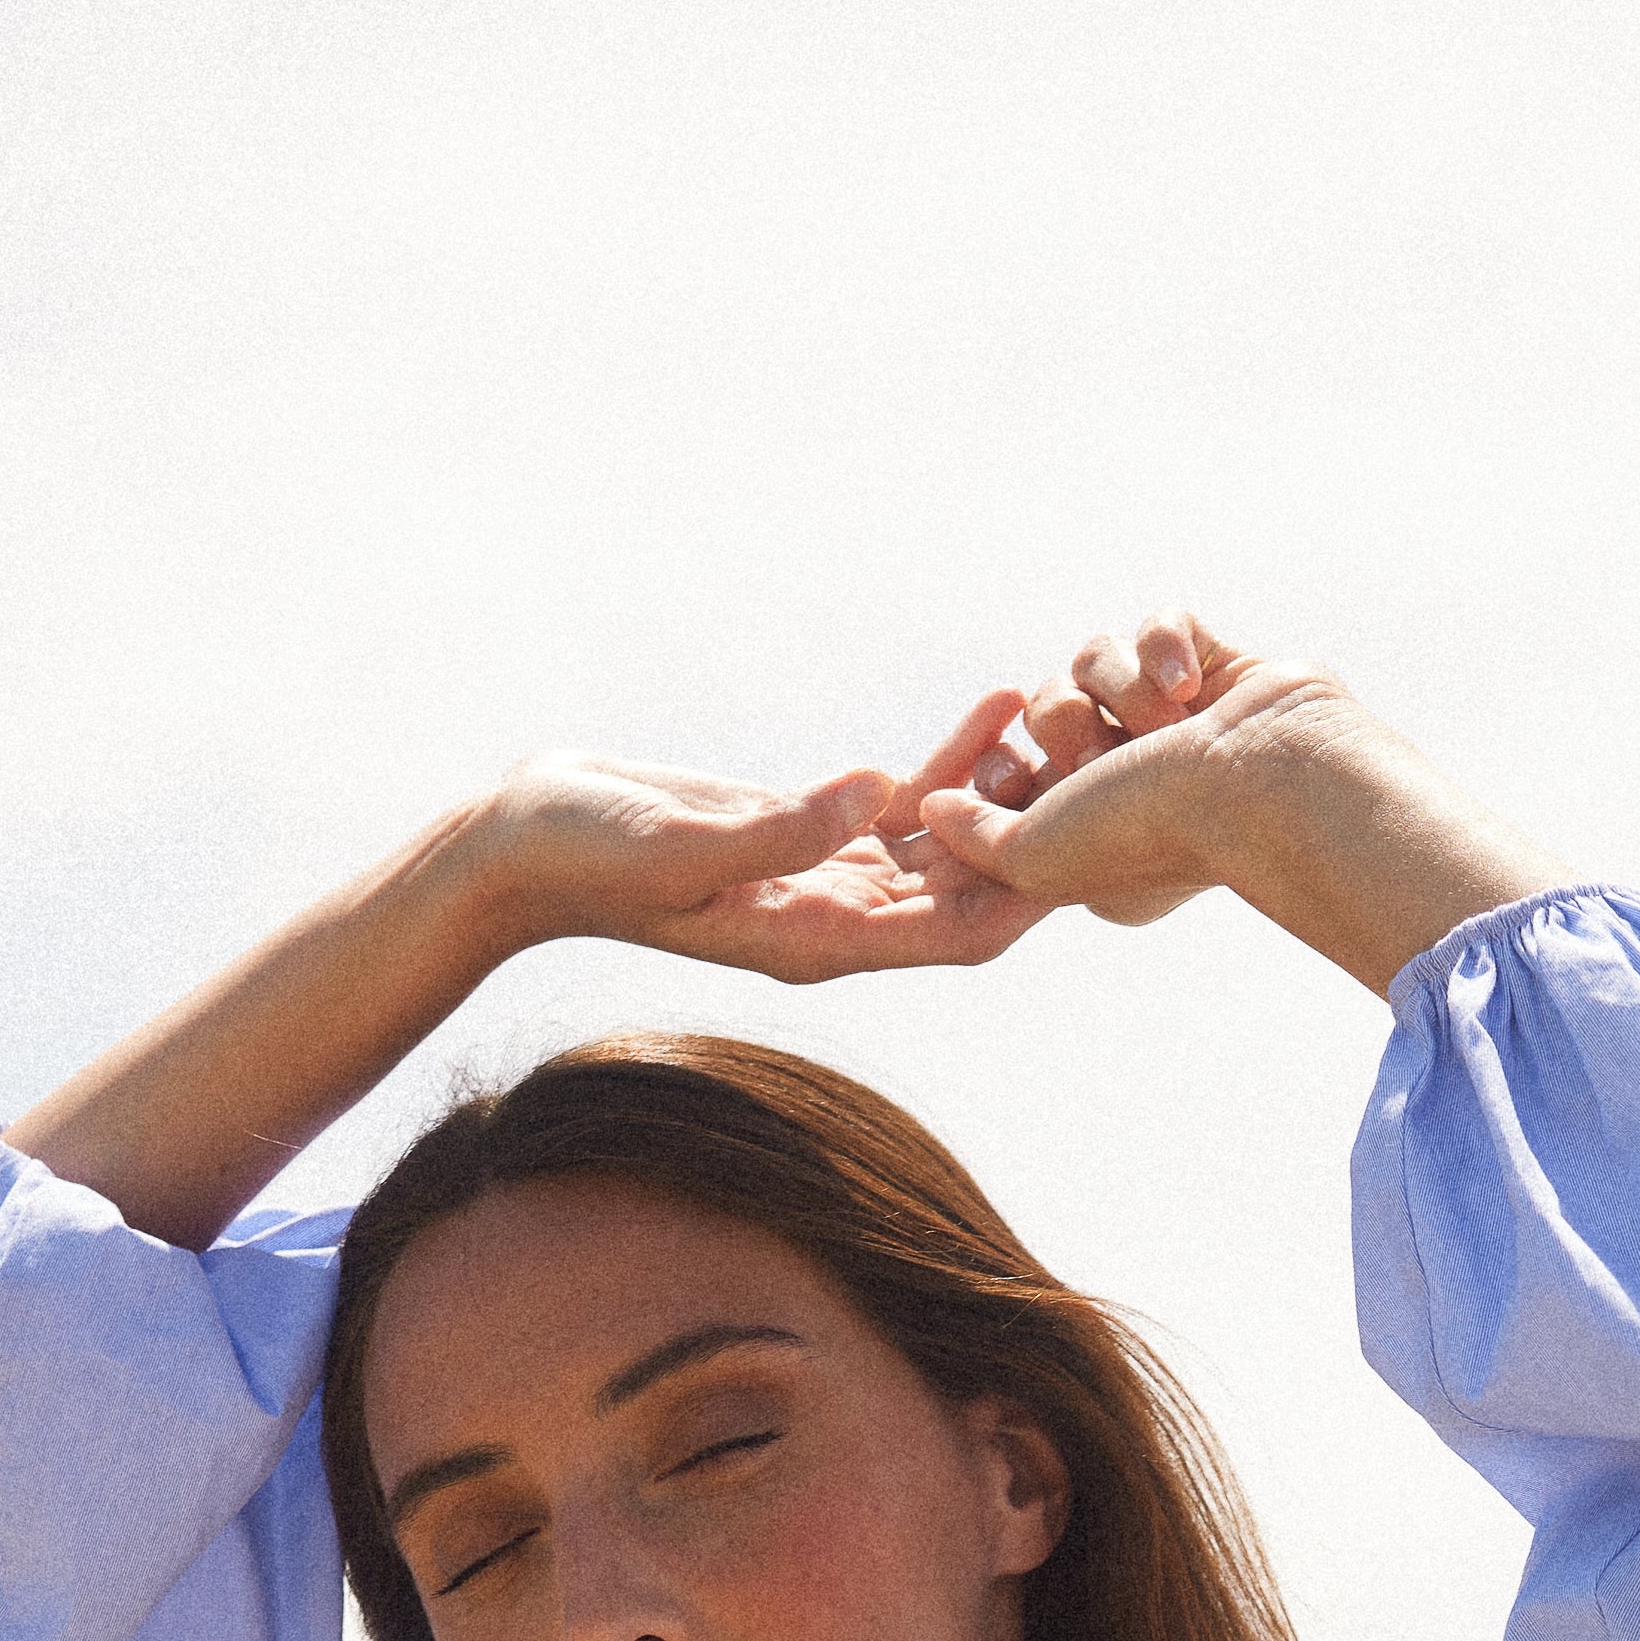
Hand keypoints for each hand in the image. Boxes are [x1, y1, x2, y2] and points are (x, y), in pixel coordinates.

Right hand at [475, 715, 1048, 981]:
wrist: (524, 843)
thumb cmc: (589, 854)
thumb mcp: (685, 844)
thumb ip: (781, 831)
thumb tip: (877, 795)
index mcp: (818, 941)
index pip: (957, 936)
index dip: (1031, 895)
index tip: (1095, 840)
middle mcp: (835, 919)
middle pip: (972, 892)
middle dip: (1042, 840)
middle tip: (1115, 768)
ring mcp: (824, 876)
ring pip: (950, 842)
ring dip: (1012, 791)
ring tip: (1075, 721)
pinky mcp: (807, 829)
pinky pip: (905, 801)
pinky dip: (956, 758)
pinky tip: (1003, 699)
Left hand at [900, 613, 1340, 933]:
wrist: (1264, 788)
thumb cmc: (1151, 832)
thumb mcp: (1032, 858)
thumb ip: (972, 837)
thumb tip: (934, 808)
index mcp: (1095, 832)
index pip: (1015, 777)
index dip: (1006, 773)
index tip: (1015, 784)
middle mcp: (1135, 776)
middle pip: (1047, 705)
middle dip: (1066, 723)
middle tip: (1106, 758)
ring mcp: (1179, 721)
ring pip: (1096, 657)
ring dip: (1120, 687)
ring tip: (1165, 725)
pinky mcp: (1219, 668)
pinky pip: (1161, 622)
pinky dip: (1168, 645)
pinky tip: (1189, 688)